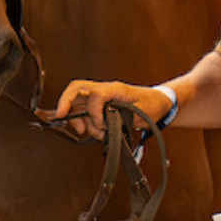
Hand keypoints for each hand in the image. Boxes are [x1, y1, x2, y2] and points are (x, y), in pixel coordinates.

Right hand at [43, 80, 170, 140]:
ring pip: (77, 103)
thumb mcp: (143, 110)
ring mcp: (101, 97)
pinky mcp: (100, 105)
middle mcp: (105, 90)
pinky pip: (84, 111)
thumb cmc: (153, 104)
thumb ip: (124, 114)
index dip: (93, 110)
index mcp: (115, 88)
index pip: (95, 94)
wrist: (159, 103)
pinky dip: (84, 123)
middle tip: (60, 117)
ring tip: (93, 132)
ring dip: (79, 119)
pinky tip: (95, 132)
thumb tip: (106, 121)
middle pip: (76, 89)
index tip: (99, 123)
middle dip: (65, 102)